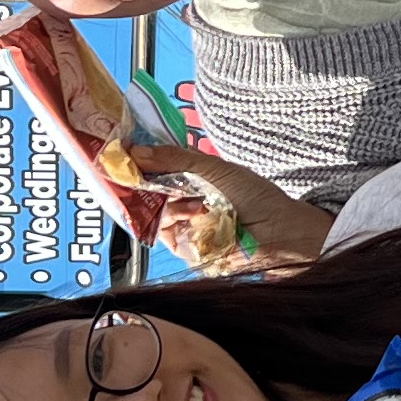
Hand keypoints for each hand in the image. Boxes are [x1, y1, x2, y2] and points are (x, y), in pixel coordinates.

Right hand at [133, 141, 333, 273]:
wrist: (280, 233)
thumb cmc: (255, 196)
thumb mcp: (214, 169)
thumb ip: (175, 159)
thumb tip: (134, 151)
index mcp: (189, 178)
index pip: (153, 168)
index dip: (137, 162)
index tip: (120, 153)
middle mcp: (182, 201)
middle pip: (146, 192)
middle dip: (141, 183)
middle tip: (132, 173)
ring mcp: (182, 225)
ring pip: (153, 213)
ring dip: (168, 205)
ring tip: (194, 202)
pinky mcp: (185, 249)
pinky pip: (165, 236)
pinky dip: (175, 224)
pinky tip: (194, 216)